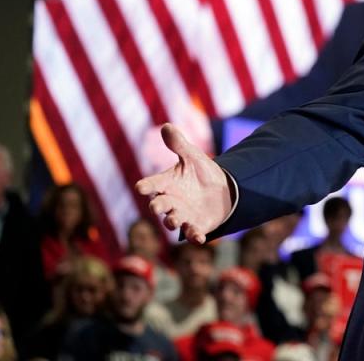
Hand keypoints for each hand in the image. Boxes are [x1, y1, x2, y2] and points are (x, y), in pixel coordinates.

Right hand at [135, 123, 231, 243]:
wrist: (223, 190)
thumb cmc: (202, 173)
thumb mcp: (193, 156)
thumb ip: (179, 144)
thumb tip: (166, 125)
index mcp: (166, 183)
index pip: (151, 184)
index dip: (146, 186)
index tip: (141, 187)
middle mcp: (170, 201)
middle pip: (158, 205)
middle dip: (157, 206)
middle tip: (156, 206)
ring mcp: (182, 215)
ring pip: (171, 221)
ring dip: (171, 222)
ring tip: (173, 221)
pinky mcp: (195, 226)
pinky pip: (191, 233)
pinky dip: (194, 236)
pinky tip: (199, 238)